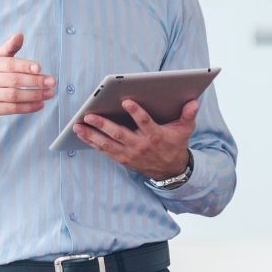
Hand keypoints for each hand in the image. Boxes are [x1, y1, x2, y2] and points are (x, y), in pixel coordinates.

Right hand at [0, 32, 54, 127]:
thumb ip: (8, 48)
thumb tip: (20, 35)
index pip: (10, 64)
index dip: (25, 66)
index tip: (39, 68)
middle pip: (15, 81)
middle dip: (36, 81)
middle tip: (52, 82)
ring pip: (15, 96)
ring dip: (35, 95)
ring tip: (49, 94)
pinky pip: (13, 109)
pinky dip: (28, 107)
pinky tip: (40, 105)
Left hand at [73, 98, 196, 180]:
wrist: (171, 170)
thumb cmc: (175, 144)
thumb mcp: (185, 130)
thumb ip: (188, 115)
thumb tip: (193, 102)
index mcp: (155, 136)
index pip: (145, 122)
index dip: (136, 112)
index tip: (126, 101)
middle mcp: (141, 146)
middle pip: (119, 134)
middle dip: (103, 125)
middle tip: (89, 115)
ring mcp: (130, 154)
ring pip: (108, 144)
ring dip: (92, 135)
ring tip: (77, 126)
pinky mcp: (123, 159)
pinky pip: (105, 151)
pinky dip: (93, 143)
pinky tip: (82, 135)